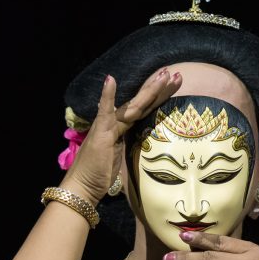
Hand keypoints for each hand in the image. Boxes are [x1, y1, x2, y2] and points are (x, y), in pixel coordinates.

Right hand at [63, 68, 181, 204]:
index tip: (173, 84)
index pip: (144, 109)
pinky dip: (107, 96)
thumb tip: (144, 145)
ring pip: (133, 106)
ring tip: (165, 75)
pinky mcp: (100, 133)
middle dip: (159, 88)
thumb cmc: (100, 175)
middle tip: (176, 74)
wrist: (82, 186)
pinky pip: (105, 112)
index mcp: (122, 128)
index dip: (158, 96)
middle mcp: (115, 123)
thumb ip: (131, 147)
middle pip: (142, 103)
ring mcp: (107, 126)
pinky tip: (110, 80)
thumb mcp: (122, 159)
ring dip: (149, 90)